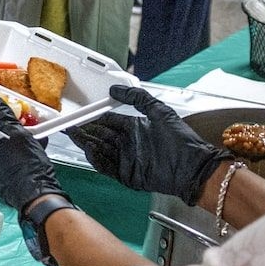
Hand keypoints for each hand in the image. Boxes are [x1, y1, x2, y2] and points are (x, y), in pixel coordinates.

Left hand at [0, 97, 61, 211]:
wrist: (37, 194)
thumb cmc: (26, 165)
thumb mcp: (17, 133)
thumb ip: (4, 116)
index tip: (4, 115)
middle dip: (7, 131)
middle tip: (22, 127)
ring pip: (1, 151)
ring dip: (15, 144)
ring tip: (33, 139)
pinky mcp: (1, 182)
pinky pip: (7, 163)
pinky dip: (17, 156)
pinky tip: (32, 154)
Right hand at [65, 85, 230, 204]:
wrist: (193, 167)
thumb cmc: (182, 140)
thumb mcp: (160, 111)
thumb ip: (138, 98)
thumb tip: (115, 89)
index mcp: (135, 129)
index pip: (109, 121)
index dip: (95, 118)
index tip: (82, 114)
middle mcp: (129, 144)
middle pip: (101, 136)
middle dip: (86, 131)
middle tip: (71, 126)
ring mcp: (128, 160)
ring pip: (101, 151)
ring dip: (87, 144)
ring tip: (74, 137)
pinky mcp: (128, 176)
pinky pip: (107, 167)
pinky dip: (97, 160)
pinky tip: (90, 151)